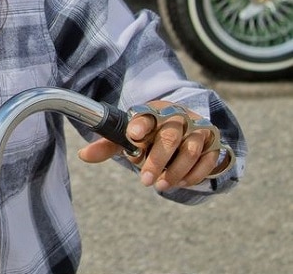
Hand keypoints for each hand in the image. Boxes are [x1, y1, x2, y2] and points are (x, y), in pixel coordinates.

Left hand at [78, 100, 224, 191]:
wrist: (183, 126)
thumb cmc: (150, 133)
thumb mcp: (129, 137)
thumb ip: (108, 145)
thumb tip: (83, 155)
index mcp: (154, 110)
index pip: (146, 115)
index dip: (140, 125)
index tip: (132, 137)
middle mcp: (178, 116)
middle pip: (169, 136)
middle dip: (157, 160)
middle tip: (145, 180)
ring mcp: (197, 128)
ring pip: (190, 149)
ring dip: (176, 171)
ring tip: (161, 185)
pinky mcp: (213, 142)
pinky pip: (207, 159)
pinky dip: (195, 174)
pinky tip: (182, 182)